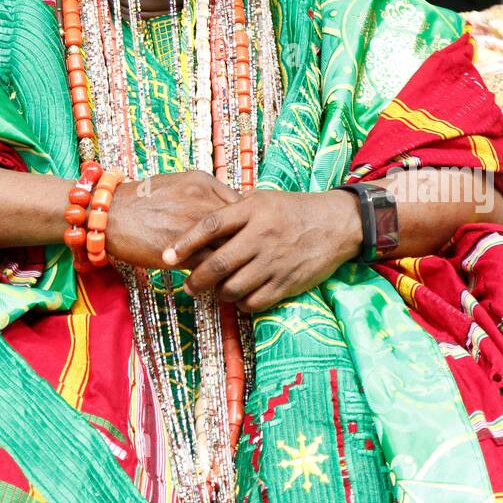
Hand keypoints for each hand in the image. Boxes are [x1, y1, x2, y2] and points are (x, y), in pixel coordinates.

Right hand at [105, 171, 239, 269]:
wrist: (111, 214)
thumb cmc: (143, 199)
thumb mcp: (178, 182)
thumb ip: (206, 193)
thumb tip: (231, 208)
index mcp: (204, 183)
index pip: (242, 206)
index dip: (247, 224)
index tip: (247, 236)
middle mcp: (202, 202)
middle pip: (241, 228)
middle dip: (246, 245)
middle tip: (248, 258)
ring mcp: (192, 228)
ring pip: (229, 249)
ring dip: (234, 263)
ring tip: (235, 273)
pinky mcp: (181, 252)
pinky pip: (210, 267)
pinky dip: (216, 276)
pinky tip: (215, 281)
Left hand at [161, 188, 362, 311]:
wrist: (336, 224)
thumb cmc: (292, 209)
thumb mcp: (262, 200)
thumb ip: (233, 212)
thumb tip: (197, 226)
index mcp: (252, 210)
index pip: (210, 226)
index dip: (184, 243)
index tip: (166, 256)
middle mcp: (261, 236)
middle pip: (218, 263)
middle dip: (196, 279)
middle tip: (187, 285)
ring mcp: (274, 262)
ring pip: (233, 287)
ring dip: (218, 293)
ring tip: (214, 290)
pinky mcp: (286, 283)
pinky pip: (254, 302)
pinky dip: (241, 303)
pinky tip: (239, 296)